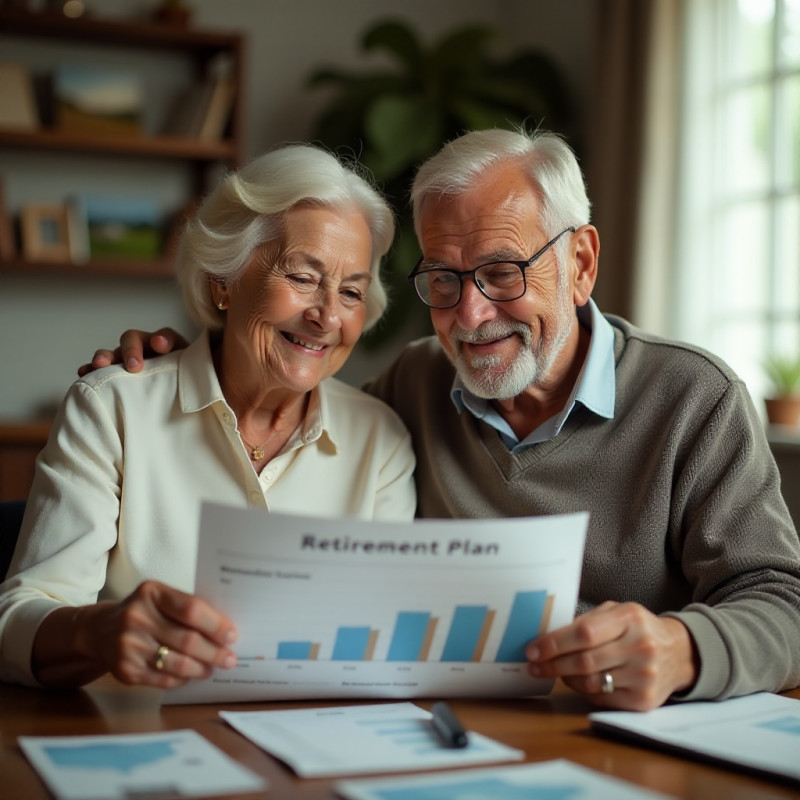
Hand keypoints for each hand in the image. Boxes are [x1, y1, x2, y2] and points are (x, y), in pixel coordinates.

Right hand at [33, 580, 237, 688]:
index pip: (191, 609)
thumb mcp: (159, 598)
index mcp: (151, 593)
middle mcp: (136, 617)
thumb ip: (187, 609)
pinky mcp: (125, 671)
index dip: (215, 624)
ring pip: (177, 663)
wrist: (98, 631)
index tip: (232, 635)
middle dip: (214, 652)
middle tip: (230, 659)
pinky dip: (182, 678)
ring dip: (201, 668)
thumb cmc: (143, 612)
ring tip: (212, 668)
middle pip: (187, 640)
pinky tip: (190, 675)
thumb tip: (224, 631)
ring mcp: (128, 645)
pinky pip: (163, 679)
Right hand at [77, 328, 187, 376]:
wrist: (177, 399)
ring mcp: (126, 360)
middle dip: (131, 350)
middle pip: (133, 339)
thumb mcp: (191, 373)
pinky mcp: (114, 374)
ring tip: (99, 365)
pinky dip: (91, 369)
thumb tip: (174, 353)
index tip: (160, 346)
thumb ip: (192, 364)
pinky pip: (99, 369)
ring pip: (113, 353)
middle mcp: (144, 349)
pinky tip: (83, 373)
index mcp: (168, 347)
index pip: (165, 336)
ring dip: (105, 357)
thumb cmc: (185, 385)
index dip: (162, 339)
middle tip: (133, 367)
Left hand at [525, 601, 698, 710]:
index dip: (554, 643)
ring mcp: (644, 676)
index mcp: (630, 618)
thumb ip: (588, 621)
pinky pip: (602, 698)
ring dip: (565, 677)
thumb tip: (548, 635)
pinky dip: (583, 690)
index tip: (533, 649)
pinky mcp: (644, 700)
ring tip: (553, 670)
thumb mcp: (618, 612)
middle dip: (552, 663)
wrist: (679, 653)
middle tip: (534, 664)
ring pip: (591, 682)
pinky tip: (576, 681)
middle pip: (585, 660)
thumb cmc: (638, 629)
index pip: (585, 633)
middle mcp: (640, 647)